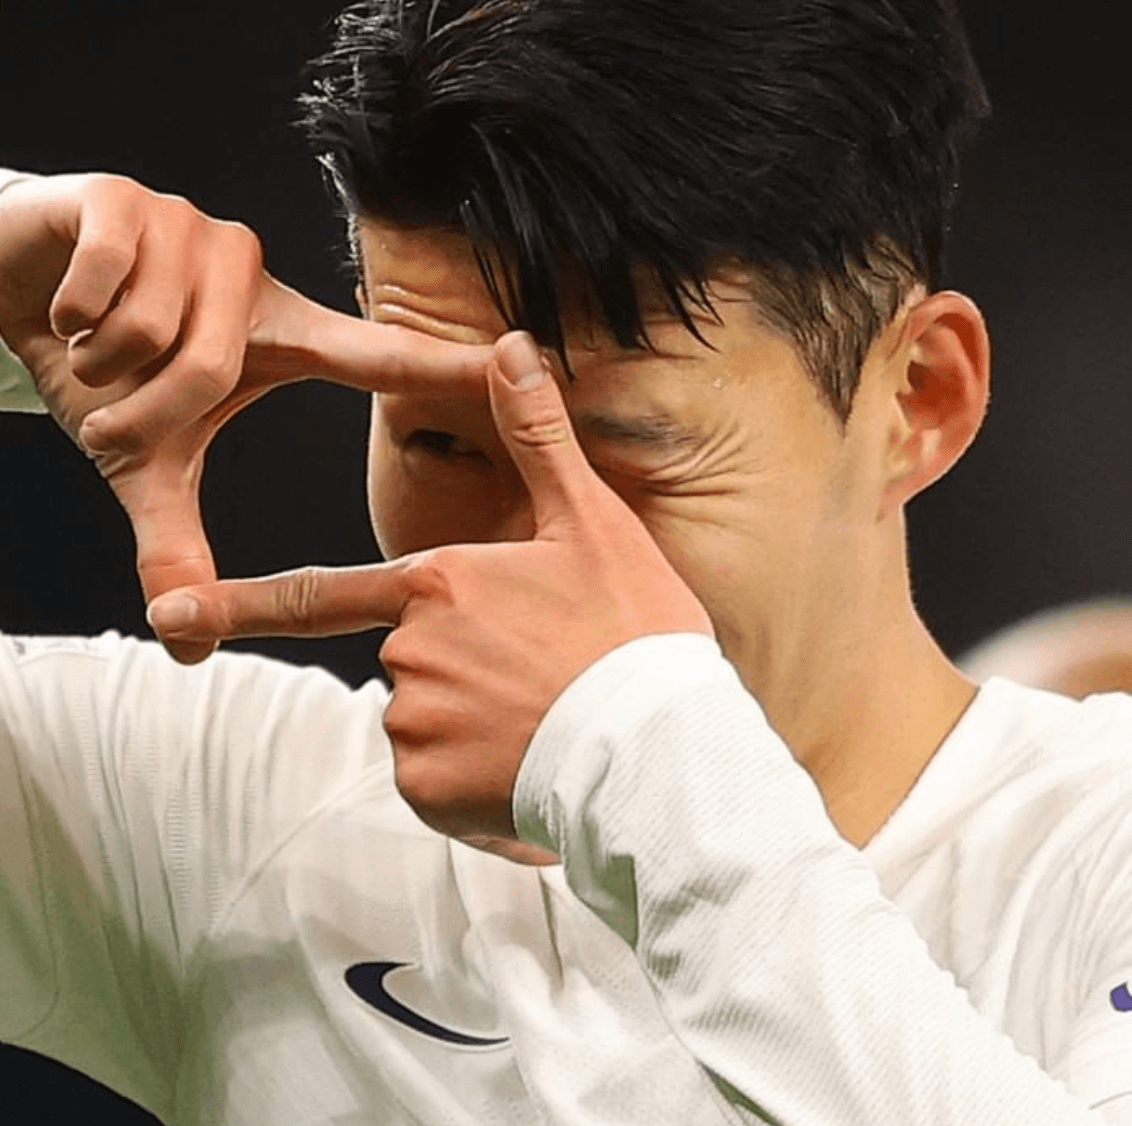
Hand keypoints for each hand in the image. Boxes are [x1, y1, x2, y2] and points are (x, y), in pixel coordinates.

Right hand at [0, 172, 490, 659]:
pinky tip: (64, 308)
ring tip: (92, 347)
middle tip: (111, 403)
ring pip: (156, 330)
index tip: (521, 359)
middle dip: (142, 407)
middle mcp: (253, 273)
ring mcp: (195, 230)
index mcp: (279, 333)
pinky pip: (107, 283)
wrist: (10, 290)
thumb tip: (189, 646)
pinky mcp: (129, 198)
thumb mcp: (145, 461)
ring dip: (102, 365)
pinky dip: (69, 316)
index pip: (377, 352)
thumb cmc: (101, 371)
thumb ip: (176, 544)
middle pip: (213, 368)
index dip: (445, 363)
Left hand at [147, 332, 713, 861]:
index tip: (172, 613)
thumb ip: (537, 435)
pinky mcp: (431, 790)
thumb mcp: (590, 522)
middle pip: (407, 658)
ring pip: (423, 721)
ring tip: (544, 722)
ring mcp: (415, 725)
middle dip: (458, 668)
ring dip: (470, 725)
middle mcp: (409, 652)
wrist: (658, 749)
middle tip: (541, 677)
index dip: (239, 603)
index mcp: (436, 584)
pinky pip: (436, 781)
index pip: (320, 593)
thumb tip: (513, 343)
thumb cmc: (631, 630)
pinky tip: (526, 767)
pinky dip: (472, 779)